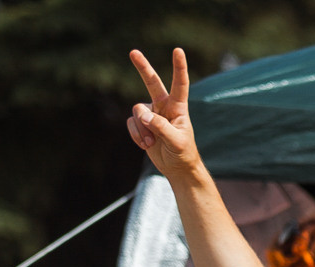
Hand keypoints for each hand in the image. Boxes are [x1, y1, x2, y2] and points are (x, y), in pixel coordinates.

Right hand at [125, 49, 201, 179]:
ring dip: (142, 129)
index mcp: (178, 108)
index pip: (179, 85)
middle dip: (143, 68)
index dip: (178, 67)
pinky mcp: (140, 124)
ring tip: (153, 143)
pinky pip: (131, 123)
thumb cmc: (183, 154)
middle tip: (133, 52)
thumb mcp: (176, 142)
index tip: (178, 50)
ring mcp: (151, 114)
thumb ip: (160, 127)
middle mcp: (163, 107)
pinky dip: (136, 135)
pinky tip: (146, 145)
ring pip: (137, 112)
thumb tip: (143, 114)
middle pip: (152, 83)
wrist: (177, 168)